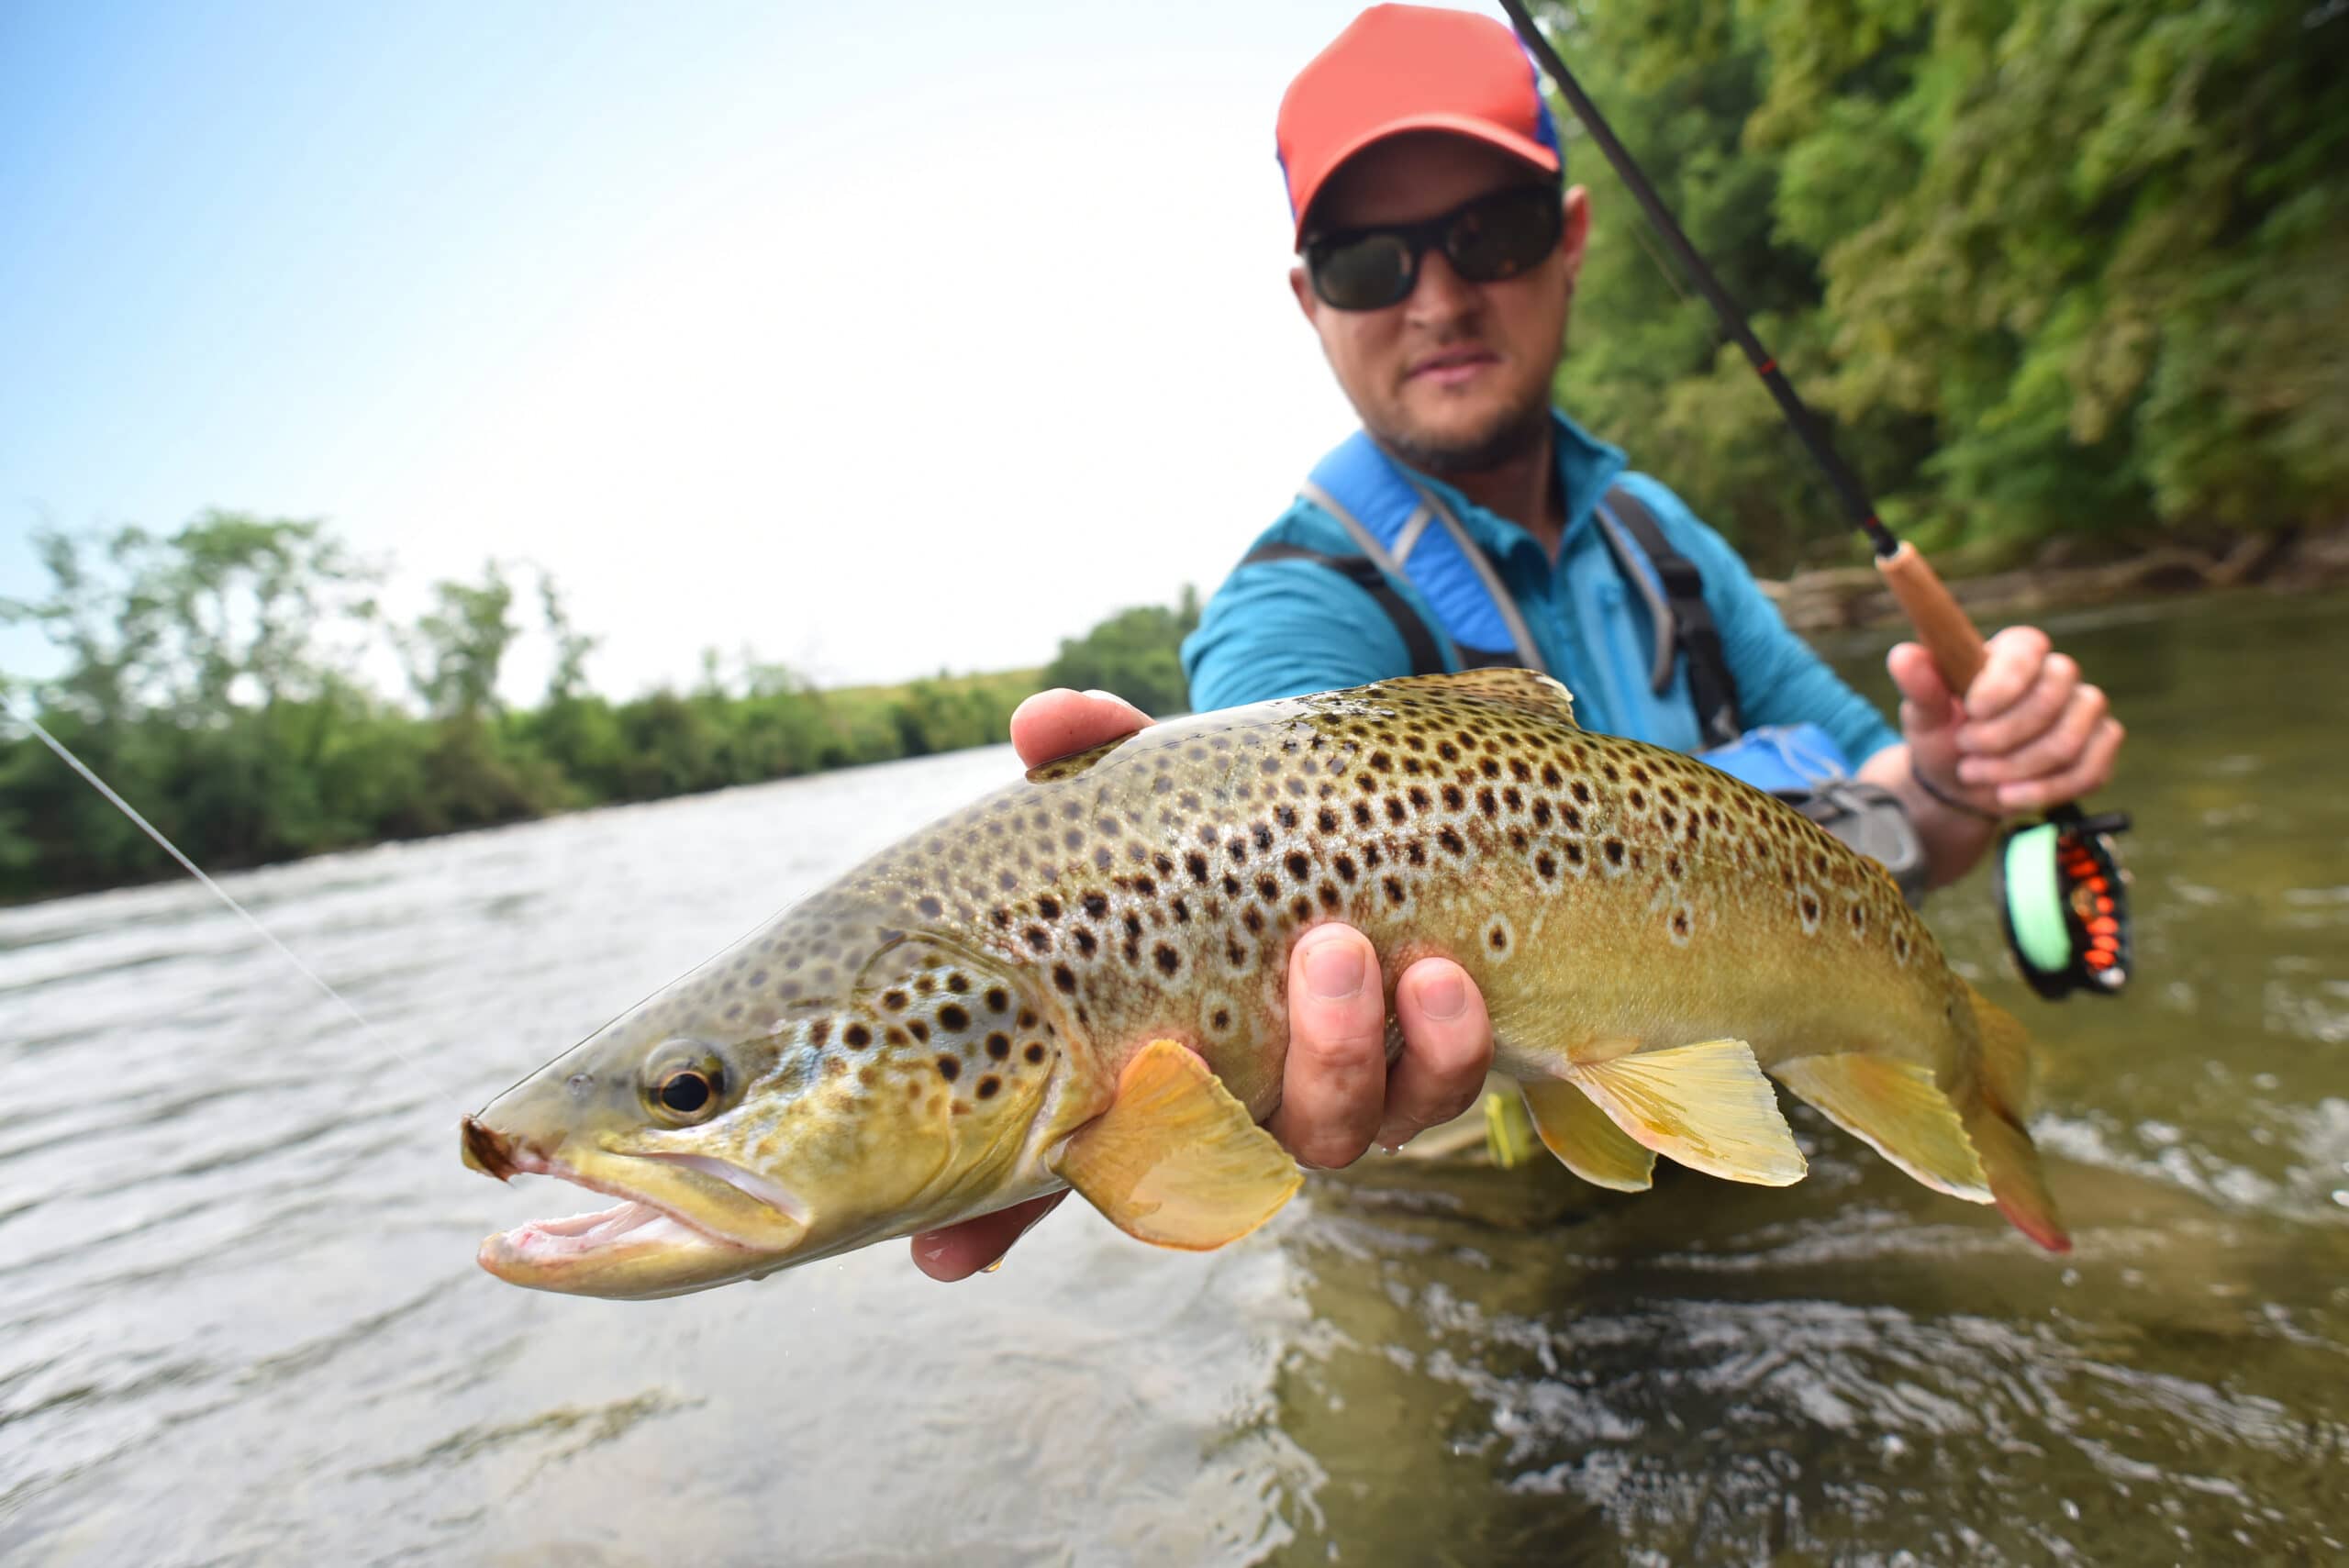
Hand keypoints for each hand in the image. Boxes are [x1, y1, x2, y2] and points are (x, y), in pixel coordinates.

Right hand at [909, 687, 1496, 1280]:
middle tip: (1288, 962)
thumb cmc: (1236, 822)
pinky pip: (1440, 1094)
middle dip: (1239, 1080)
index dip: (988, 1218)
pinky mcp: (1421, 1074)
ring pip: (1339, 1132)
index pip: (1043, 1162)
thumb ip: (1098, 752)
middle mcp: (1227, 1100)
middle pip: (1217, 1156)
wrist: (1381, 816)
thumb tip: (1044, 718)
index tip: (942, 1251)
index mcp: (1137, 1056)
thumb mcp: (1163, 783)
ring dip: (1346, 1052)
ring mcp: (1326, 1095)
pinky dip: (1443, 1044)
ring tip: (1346, 949)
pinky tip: (1445, 977)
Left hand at [1888, 626, 2124, 815]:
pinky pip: (2089, 770)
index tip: (1972, 709)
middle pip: (2052, 698)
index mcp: (2015, 652)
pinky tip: (2008, 795)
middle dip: (2002, 736)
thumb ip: (1919, 686)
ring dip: (2016, 767)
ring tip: (1976, 773)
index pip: (2028, 649)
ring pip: (2068, 740)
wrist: (1961, 784)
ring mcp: (2085, 709)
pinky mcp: (2100, 746)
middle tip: (1965, 749)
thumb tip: (1903, 655)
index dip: (2005, 681)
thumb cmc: (1944, 735)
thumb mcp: (1923, 715)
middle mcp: (2058, 673)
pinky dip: (2044, 791)